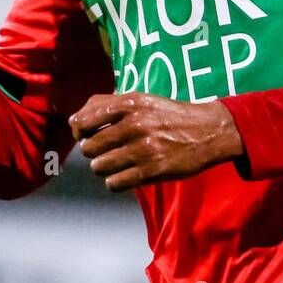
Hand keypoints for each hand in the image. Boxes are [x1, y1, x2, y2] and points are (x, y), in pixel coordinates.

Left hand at [69, 92, 244, 191]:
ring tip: (119, 162)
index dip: (79, 132)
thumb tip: (74, 120)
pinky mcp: (151, 171)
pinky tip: (126, 174)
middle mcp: (134, 124)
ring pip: (99, 167)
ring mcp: (143, 149)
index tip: (88, 135)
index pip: (82, 121)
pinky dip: (116, 182)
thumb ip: (108, 104)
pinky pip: (114, 183)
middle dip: (94, 152)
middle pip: (89, 148)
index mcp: (130, 103)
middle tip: (108, 150)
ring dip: (105, 168)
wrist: (208, 131)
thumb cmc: (169, 115)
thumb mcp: (142, 99)